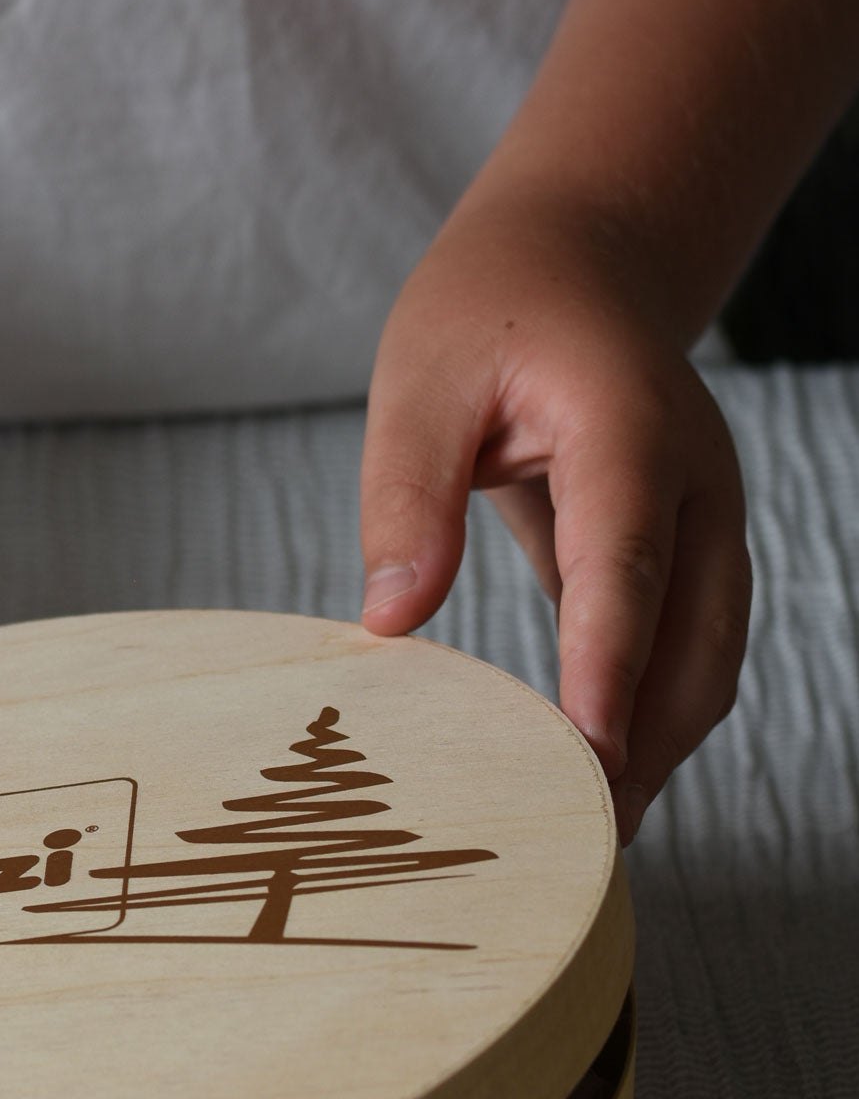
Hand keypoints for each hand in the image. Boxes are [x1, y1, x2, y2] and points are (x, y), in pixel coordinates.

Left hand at [359, 193, 750, 843]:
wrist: (581, 258)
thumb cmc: (490, 313)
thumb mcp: (419, 380)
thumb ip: (406, 497)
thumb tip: (391, 621)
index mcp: (627, 425)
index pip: (625, 558)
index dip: (611, 662)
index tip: (590, 754)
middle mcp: (692, 479)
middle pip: (697, 633)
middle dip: (648, 742)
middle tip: (583, 840)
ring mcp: (703, 519)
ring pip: (707, 656)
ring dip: (658, 746)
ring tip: (590, 837)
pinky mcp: (685, 553)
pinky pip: (682, 650)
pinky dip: (647, 717)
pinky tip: (592, 778)